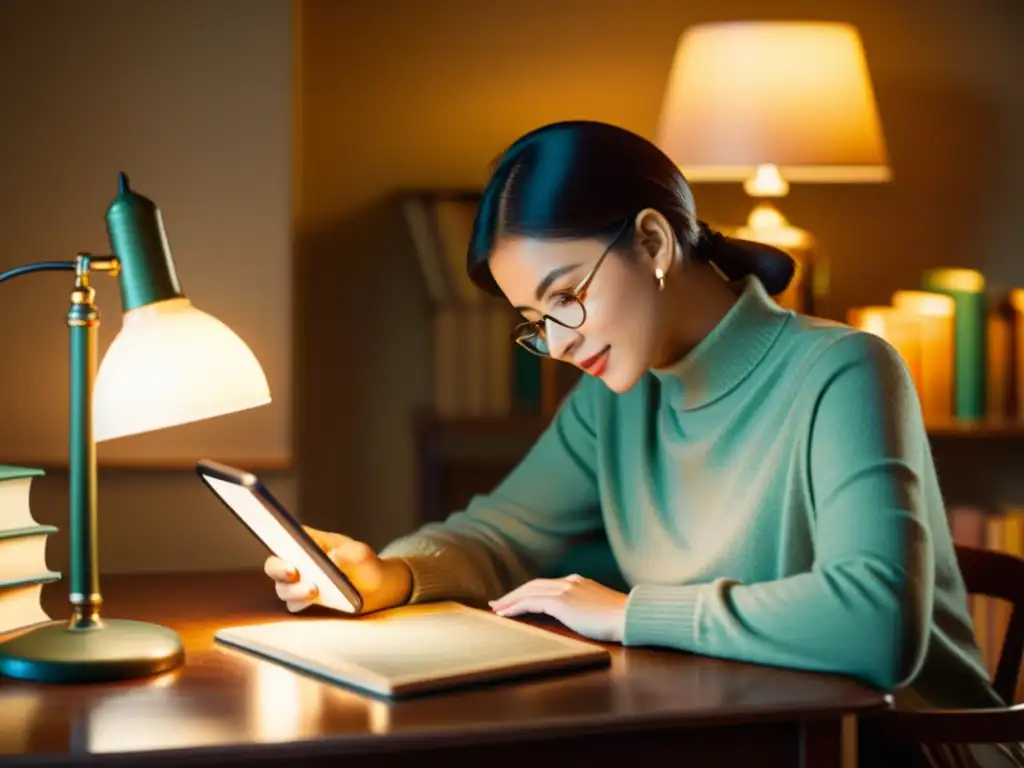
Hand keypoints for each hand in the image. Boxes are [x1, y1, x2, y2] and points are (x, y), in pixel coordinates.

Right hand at [263, 526, 411, 614]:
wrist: (377, 588)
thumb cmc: (366, 564)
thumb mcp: (363, 554)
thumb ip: (351, 554)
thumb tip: (333, 558)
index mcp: (308, 542)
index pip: (285, 536)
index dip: (276, 537)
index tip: (280, 541)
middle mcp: (298, 562)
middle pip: (275, 565)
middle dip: (280, 569)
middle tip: (294, 573)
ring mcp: (299, 583)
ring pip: (283, 588)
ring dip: (294, 590)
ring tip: (314, 590)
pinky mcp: (304, 602)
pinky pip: (294, 605)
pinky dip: (301, 604)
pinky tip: (314, 602)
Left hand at [488, 574, 628, 642]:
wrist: (629, 617)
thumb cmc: (620, 619)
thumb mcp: (599, 608)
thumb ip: (586, 607)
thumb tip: (580, 617)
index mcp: (578, 582)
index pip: (546, 584)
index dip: (528, 591)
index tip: (516, 599)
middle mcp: (569, 582)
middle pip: (533, 585)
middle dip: (514, 594)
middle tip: (497, 603)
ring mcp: (565, 590)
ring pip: (529, 591)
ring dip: (510, 600)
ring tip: (496, 609)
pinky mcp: (562, 602)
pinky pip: (531, 602)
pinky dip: (516, 606)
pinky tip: (505, 614)